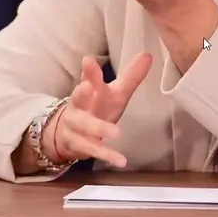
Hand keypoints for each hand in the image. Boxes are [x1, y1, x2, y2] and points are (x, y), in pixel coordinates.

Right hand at [44, 53, 153, 168]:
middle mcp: (79, 105)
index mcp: (89, 90)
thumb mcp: (115, 93)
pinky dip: (107, 155)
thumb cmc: (97, 108)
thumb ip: (131, 76)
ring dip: (98, 128)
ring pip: (84, 126)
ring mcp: (76, 126)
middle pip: (78, 97)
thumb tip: (148, 55)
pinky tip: (121, 160)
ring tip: (117, 133)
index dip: (89, 71)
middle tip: (88, 86)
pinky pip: (92, 150)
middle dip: (81, 92)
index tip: (88, 60)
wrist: (69, 134)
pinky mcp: (79, 145)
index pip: (89, 77)